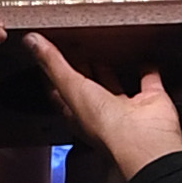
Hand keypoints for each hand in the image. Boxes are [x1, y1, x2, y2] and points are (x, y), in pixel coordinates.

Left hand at [28, 33, 181, 172]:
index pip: (60, 89)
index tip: (47, 51)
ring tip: (104, 46)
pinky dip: (148, 70)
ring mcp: (127, 107)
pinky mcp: (150, 100)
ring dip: (110, 68)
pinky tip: (145, 57)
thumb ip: (53, 63)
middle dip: (81, 67)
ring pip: (115, 83)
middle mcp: (101, 111)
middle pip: (88, 85)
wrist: (144, 141)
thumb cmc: (105, 125)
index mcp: (78, 112)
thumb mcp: (71, 88)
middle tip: (75, 44)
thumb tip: (31, 41)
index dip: (53, 72)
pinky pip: (149, 81)